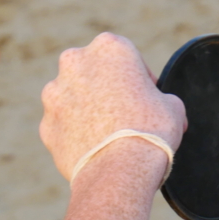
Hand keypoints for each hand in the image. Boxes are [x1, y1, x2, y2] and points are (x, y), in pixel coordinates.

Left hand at [40, 33, 185, 181]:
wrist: (119, 172)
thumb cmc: (150, 133)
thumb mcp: (172, 106)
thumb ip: (159, 97)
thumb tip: (158, 106)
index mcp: (109, 47)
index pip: (126, 56)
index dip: (139, 77)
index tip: (146, 96)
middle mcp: (75, 63)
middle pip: (93, 72)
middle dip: (106, 88)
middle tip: (125, 113)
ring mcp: (54, 94)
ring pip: (73, 98)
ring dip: (86, 109)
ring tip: (107, 135)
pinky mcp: (46, 125)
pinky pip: (63, 126)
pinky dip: (75, 134)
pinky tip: (93, 149)